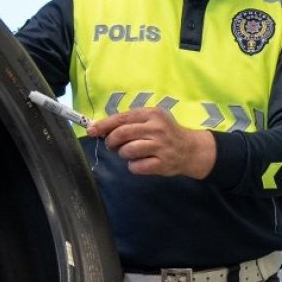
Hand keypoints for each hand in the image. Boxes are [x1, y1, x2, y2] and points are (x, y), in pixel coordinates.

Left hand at [88, 107, 215, 177]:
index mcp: (152, 114)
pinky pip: (136, 167)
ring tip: (131, 153)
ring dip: (124, 154)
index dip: (104, 125)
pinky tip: (141, 163)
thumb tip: (101, 128)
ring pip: (127, 151)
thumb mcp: (153, 120)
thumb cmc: (167, 133)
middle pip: (122, 134)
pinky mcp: (162, 163)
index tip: (91, 131)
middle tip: (113, 145)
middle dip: (112, 141)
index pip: (122, 118)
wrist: (191, 149)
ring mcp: (160, 146)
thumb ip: (131, 122)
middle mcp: (156, 128)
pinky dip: (134, 166)